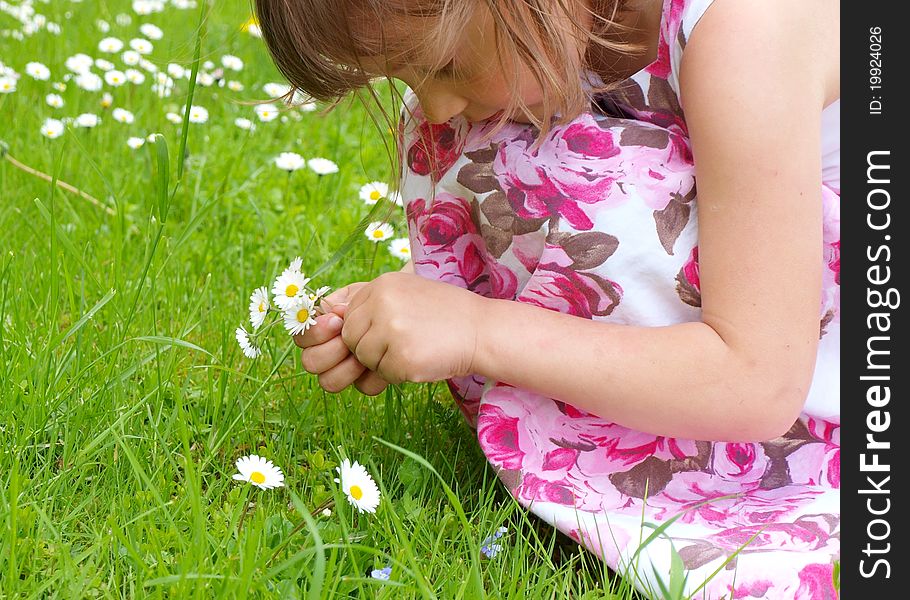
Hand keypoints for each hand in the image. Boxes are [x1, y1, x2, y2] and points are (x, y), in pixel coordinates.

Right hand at [293, 282, 388, 394]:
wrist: (403, 310)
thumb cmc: (377, 301)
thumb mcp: (360, 295)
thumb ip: (344, 303)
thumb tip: (334, 311)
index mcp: (319, 330)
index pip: (301, 337)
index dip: (316, 332)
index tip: (337, 322)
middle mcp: (325, 353)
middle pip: (310, 362)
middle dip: (331, 350)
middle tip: (349, 340)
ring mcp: (343, 370)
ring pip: (328, 381)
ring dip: (347, 367)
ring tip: (364, 354)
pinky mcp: (365, 381)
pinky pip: (362, 387)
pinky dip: (372, 377)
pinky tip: (381, 363)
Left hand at [340, 271, 484, 384]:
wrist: (481, 331)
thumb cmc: (443, 315)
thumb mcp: (405, 294)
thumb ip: (370, 303)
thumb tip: (327, 317)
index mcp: (381, 285)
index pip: (346, 315)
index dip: (361, 331)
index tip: (385, 332)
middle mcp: (382, 303)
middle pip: (350, 339)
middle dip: (369, 349)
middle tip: (399, 343)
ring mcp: (391, 331)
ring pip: (364, 359)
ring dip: (384, 362)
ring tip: (414, 348)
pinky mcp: (402, 358)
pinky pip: (383, 375)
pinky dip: (400, 374)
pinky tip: (421, 359)